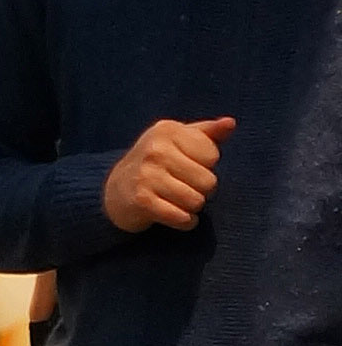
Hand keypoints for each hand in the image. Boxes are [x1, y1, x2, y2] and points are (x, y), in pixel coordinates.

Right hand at [104, 114, 232, 234]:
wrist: (115, 191)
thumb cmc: (155, 163)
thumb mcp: (177, 141)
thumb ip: (207, 133)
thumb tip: (231, 123)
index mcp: (167, 130)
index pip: (212, 155)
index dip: (206, 165)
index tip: (188, 166)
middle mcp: (156, 150)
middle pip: (208, 181)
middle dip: (202, 190)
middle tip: (185, 187)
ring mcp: (147, 175)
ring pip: (196, 201)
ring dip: (193, 207)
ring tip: (179, 201)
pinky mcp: (142, 200)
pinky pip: (182, 217)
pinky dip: (185, 222)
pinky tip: (177, 216)